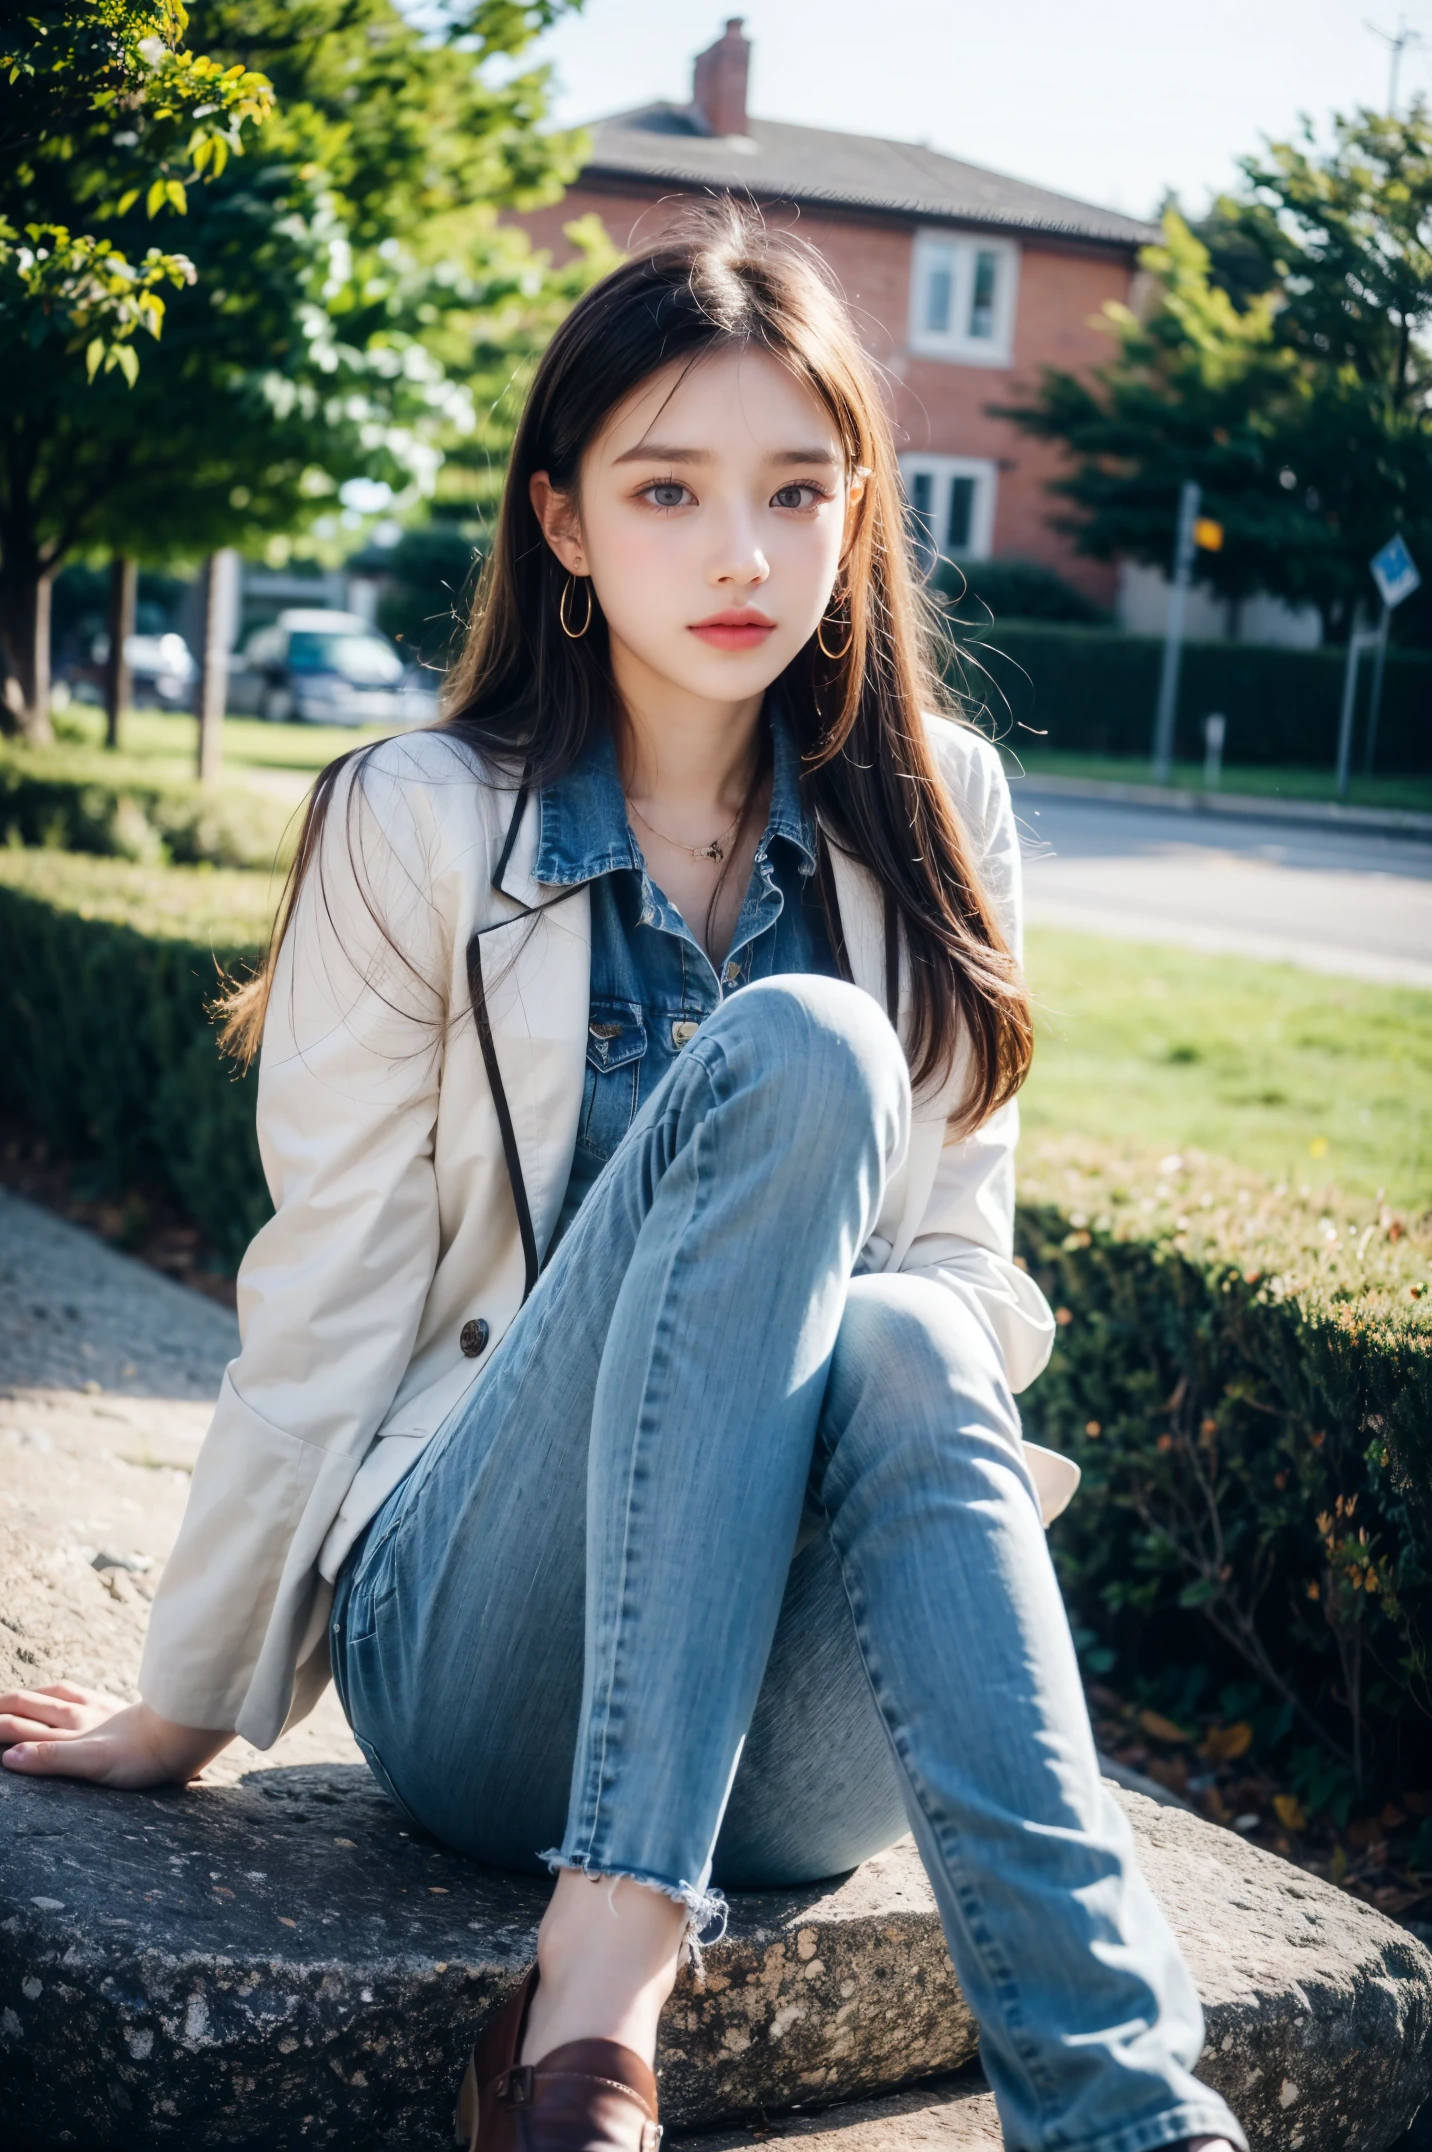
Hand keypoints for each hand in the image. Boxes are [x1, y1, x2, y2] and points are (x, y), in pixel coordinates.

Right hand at [0, 1681, 230, 1787]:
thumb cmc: (142, 1754)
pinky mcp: (112, 1708)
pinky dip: (56, 1693)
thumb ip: (52, 1758)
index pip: (17, 1725)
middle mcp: (77, 1716)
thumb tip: (9, 1757)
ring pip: (50, 1697)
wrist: (183, 1734)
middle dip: (1, 1706)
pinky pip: (76, 1694)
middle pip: (28, 1704)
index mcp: (68, 1731)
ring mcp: (95, 1710)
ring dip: (25, 1696)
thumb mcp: (93, 1763)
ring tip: (10, 1699)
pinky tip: (61, 1695)